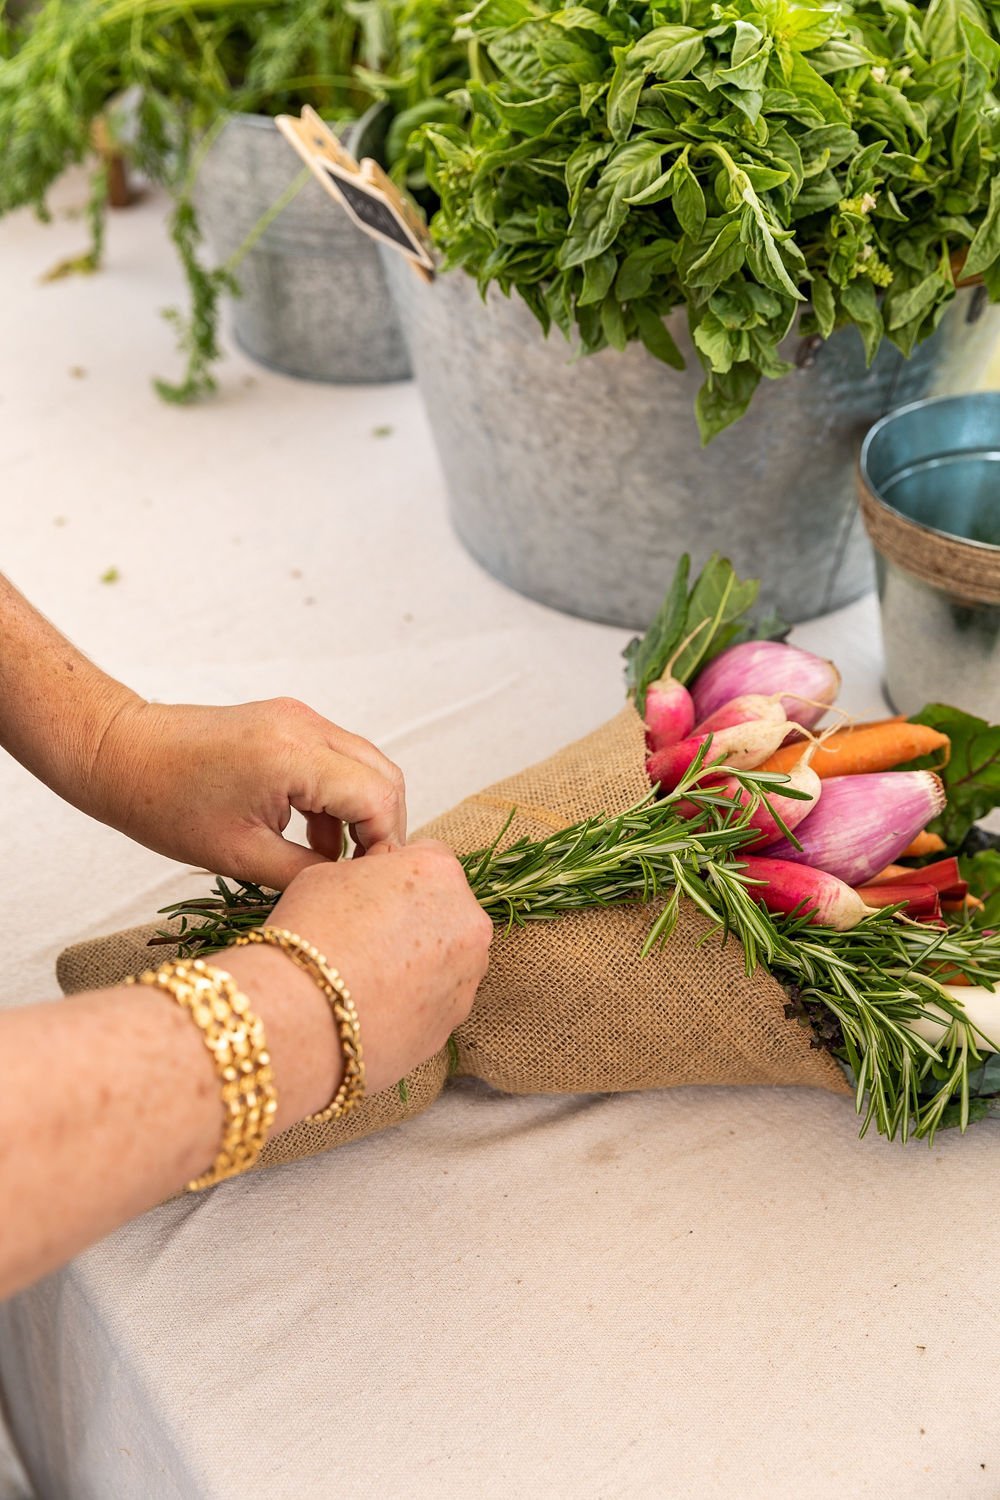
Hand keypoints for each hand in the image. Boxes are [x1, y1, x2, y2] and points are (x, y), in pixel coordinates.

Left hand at [89, 696, 406, 888]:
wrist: (120, 753)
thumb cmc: (164, 803)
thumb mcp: (239, 854)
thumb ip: (304, 873)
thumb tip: (348, 891)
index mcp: (295, 755)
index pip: (377, 798)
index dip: (385, 844)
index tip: (373, 884)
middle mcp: (306, 726)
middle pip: (385, 776)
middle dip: (384, 828)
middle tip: (367, 875)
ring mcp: (300, 718)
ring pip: (366, 765)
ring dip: (363, 813)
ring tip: (340, 862)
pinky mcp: (289, 722)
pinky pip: (337, 759)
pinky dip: (339, 798)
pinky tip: (315, 837)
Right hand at [225, 840, 493, 1097]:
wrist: (302, 1015)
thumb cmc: (309, 935)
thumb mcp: (328, 874)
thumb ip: (369, 873)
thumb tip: (376, 886)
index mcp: (438, 871)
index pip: (429, 860)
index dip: (397, 878)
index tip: (373, 897)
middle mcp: (467, 920)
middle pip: (446, 911)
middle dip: (416, 921)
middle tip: (370, 940)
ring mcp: (467, 975)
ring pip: (447, 960)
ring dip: (419, 963)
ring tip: (369, 979)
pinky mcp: (454, 1020)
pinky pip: (437, 1001)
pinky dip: (414, 1002)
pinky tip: (376, 1006)